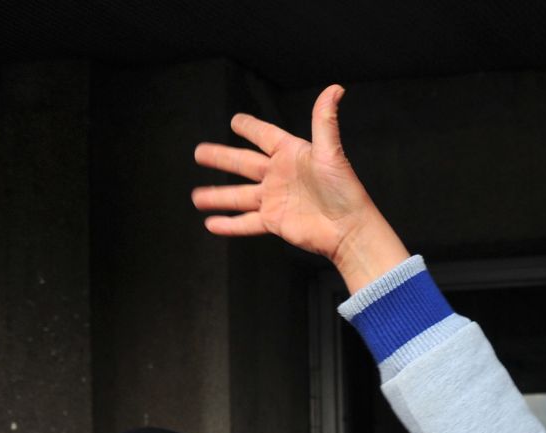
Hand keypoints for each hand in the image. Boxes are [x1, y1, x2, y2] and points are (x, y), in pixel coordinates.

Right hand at [192, 84, 410, 291]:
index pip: (265, 136)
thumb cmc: (344, 190)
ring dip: (217, 196)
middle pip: (243, 163)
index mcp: (291, 154)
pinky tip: (212, 225)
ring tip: (196, 196)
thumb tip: (335, 89)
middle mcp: (279, 176)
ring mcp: (275, 199)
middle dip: (221, 158)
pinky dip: (229, 224)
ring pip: (239, 196)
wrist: (349, 230)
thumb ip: (324, 121)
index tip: (236, 121)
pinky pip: (247, 222)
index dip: (251, 127)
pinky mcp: (275, 221)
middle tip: (199, 152)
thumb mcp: (330, 152)